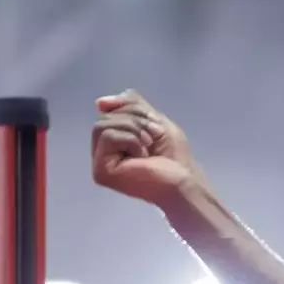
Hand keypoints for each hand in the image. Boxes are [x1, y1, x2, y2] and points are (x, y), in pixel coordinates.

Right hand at [90, 90, 198, 205]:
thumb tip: (99, 102)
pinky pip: (107, 137)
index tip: (155, 128)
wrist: (184, 180)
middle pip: (105, 116)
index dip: (134, 110)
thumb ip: (130, 105)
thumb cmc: (174, 156)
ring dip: (133, 129)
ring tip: (148, 145)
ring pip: (101, 125)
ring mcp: (100, 163)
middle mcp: (104, 152)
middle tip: (153, 137)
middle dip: (135, 120)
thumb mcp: (154, 119)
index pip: (110, 109)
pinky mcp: (101, 171)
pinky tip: (142, 157)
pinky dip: (130, 140)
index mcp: (115, 140)